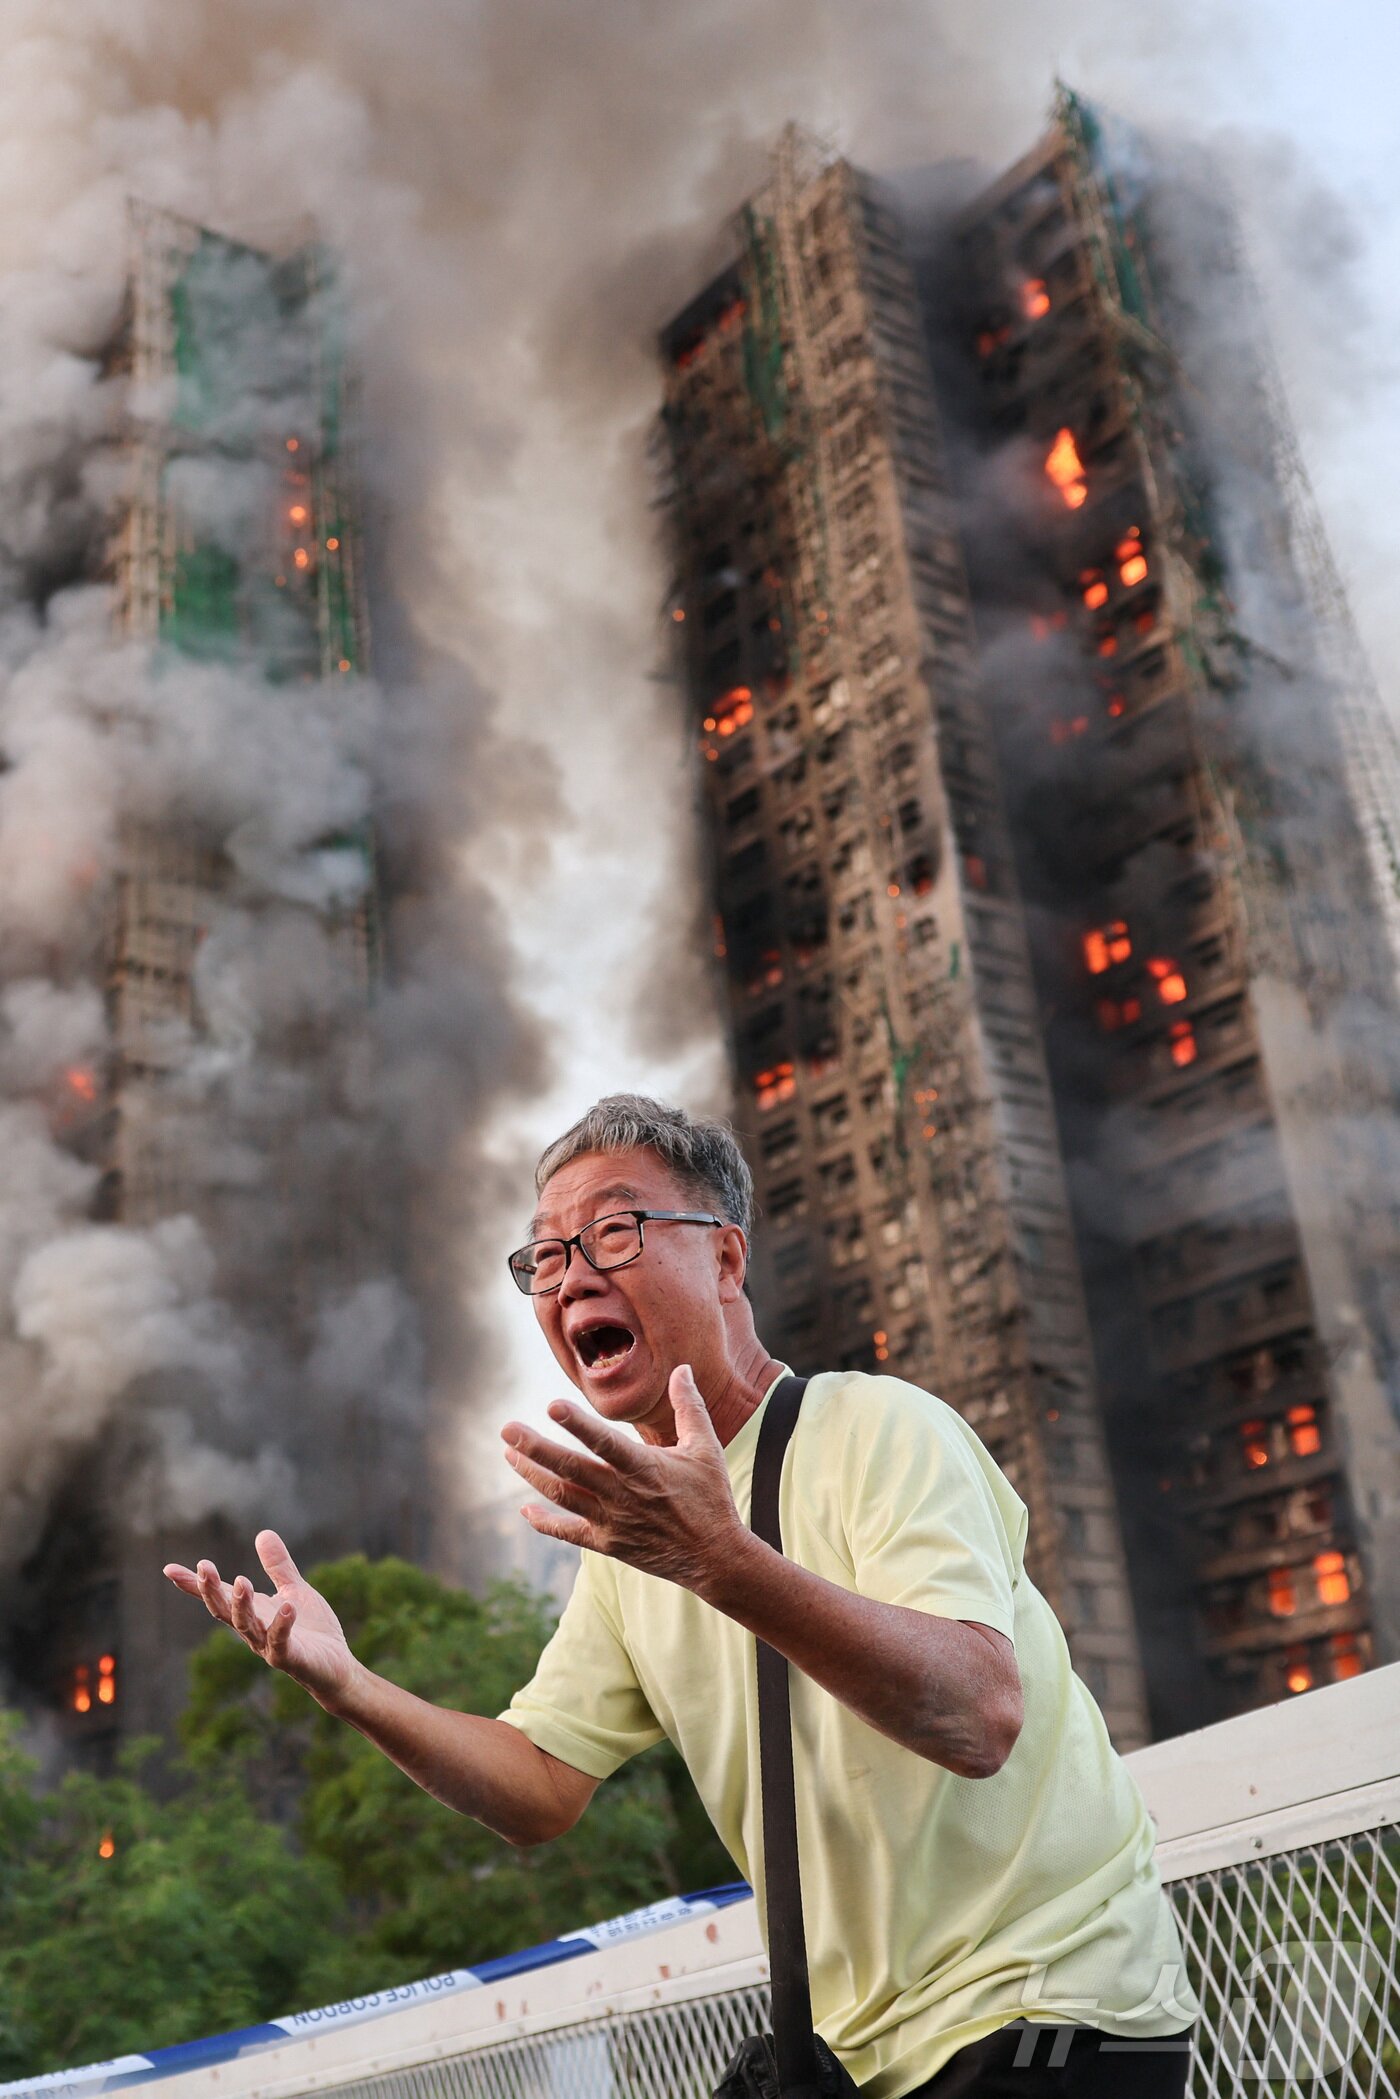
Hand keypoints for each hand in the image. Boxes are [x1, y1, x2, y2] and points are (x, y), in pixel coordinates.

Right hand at [163, 1529, 355, 1705]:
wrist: (337, 1667)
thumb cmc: (312, 1630)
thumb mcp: (293, 1591)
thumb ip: (278, 1566)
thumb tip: (263, 1533)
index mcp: (252, 1613)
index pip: (218, 1597)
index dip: (193, 1585)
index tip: (169, 1569)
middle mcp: (254, 1631)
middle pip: (224, 1611)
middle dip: (211, 1591)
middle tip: (203, 1566)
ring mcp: (269, 1646)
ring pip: (246, 1627)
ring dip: (241, 1605)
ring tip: (242, 1581)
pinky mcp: (291, 1658)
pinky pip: (281, 1642)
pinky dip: (282, 1625)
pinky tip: (288, 1607)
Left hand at [501, 1363, 747, 1594]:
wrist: (714, 1557)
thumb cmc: (710, 1497)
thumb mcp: (706, 1448)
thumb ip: (689, 1407)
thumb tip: (682, 1368)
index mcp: (645, 1468)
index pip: (605, 1442)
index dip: (578, 1424)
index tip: (551, 1405)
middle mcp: (622, 1495)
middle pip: (571, 1468)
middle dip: (536, 1448)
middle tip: (507, 1429)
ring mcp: (612, 1521)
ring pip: (563, 1496)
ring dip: (533, 1475)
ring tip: (508, 1455)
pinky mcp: (607, 1544)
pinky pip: (569, 1533)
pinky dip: (545, 1523)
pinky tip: (526, 1510)